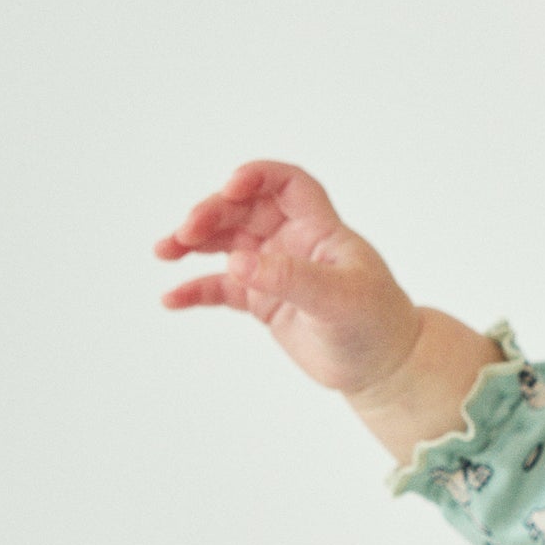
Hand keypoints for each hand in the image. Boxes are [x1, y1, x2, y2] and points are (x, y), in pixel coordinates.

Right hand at [155, 161, 421, 397]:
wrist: (380, 367)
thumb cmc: (375, 324)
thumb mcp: (338, 299)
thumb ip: (289, 278)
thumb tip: (238, 262)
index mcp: (319, 229)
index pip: (287, 185)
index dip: (258, 177)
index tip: (230, 188)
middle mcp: (293, 242)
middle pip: (244, 210)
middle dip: (213, 214)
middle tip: (185, 232)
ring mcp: (275, 270)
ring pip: (226, 243)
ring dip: (194, 243)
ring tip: (164, 251)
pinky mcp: (262, 301)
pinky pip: (221, 288)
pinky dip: (196, 290)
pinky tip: (172, 298)